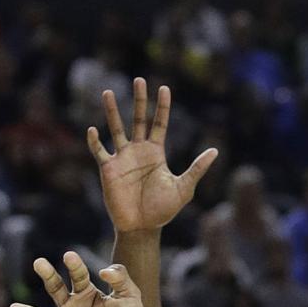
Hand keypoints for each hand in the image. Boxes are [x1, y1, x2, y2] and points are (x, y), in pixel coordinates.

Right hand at [11, 254, 148, 306]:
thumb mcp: (131, 296)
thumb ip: (121, 279)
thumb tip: (104, 270)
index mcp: (87, 292)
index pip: (78, 275)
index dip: (74, 265)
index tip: (69, 255)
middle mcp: (72, 306)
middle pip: (55, 288)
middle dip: (48, 275)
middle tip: (39, 262)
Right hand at [89, 78, 215, 233]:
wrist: (143, 227)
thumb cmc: (163, 209)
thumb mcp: (184, 187)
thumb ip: (197, 168)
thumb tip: (215, 151)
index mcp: (156, 152)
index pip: (160, 123)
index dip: (162, 106)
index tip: (164, 87)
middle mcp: (138, 151)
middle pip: (138, 119)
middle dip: (139, 100)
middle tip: (140, 79)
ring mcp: (122, 158)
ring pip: (116, 129)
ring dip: (112, 111)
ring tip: (107, 92)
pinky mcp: (108, 170)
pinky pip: (99, 151)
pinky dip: (95, 141)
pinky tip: (93, 129)